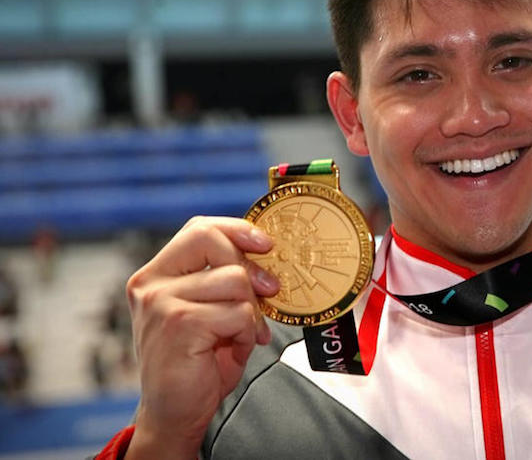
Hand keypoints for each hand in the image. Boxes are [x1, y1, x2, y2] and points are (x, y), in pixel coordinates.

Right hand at [123, 216, 279, 457]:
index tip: (266, 243)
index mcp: (157, 273)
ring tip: (239, 334)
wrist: (175, 413)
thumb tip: (268, 255)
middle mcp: (152, 283)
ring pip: (234, 280)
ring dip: (250, 311)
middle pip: (214, 242)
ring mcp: (161, 302)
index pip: (199, 229)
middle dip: (250, 266)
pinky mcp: (180, 324)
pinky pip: (238, 312)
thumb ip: (226, 279)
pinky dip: (247, 332)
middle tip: (269, 291)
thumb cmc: (197, 361)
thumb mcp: (210, 309)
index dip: (236, 229)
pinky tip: (233, 348)